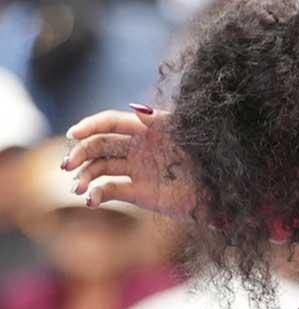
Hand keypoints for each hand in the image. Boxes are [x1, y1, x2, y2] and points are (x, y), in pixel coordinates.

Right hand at [62, 106, 198, 219]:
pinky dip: (96, 194)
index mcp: (146, 129)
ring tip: (76, 188)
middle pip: (98, 145)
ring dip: (83, 176)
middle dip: (79, 153)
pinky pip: (109, 190)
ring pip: (99, 168)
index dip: (90, 126)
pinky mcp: (137, 192)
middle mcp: (137, 147)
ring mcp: (135, 170)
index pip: (109, 122)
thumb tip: (136, 109)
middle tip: (67, 166)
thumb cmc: (209, 158)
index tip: (73, 134)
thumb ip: (161, 121)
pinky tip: (90, 200)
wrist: (221, 192)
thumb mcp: (187, 135)